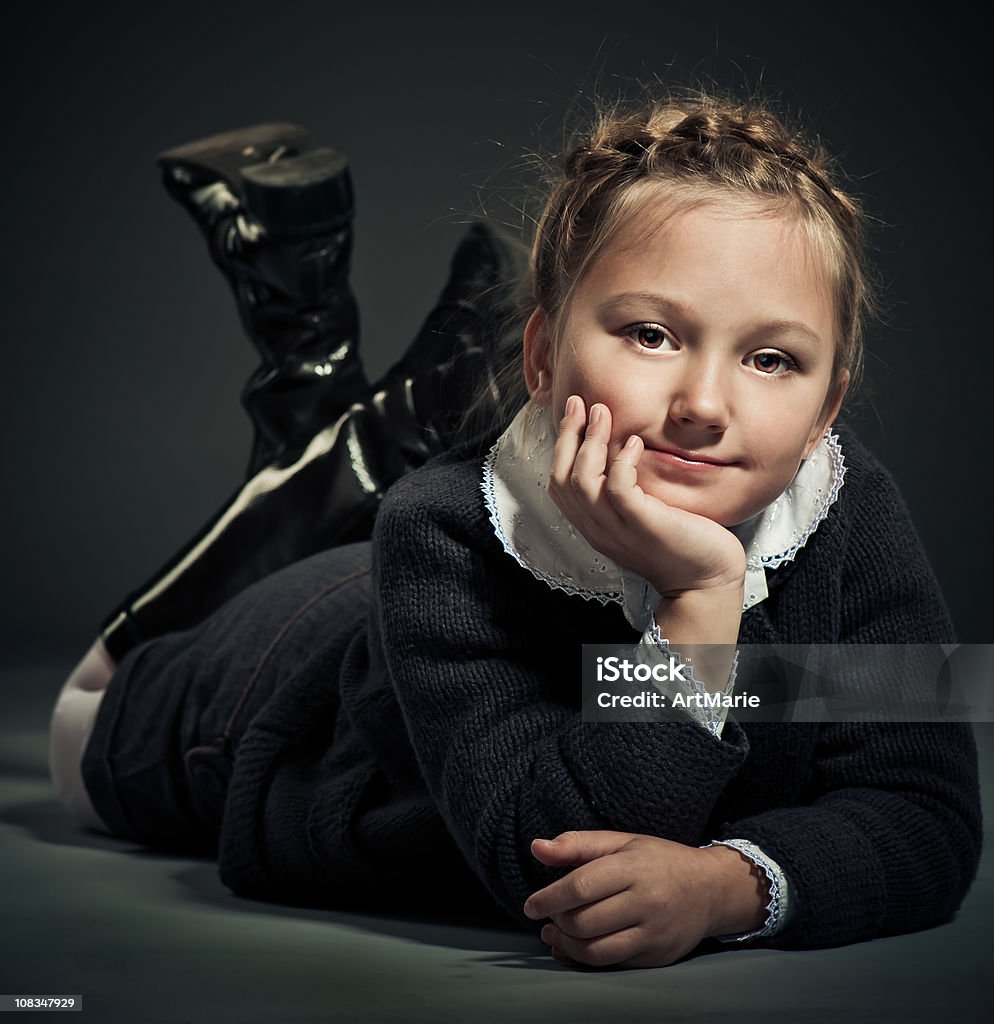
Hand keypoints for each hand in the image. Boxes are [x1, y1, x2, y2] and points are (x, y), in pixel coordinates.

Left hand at [523, 830, 766, 968]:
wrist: (710, 889)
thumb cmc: (658, 860)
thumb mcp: (620, 841)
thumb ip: (577, 844)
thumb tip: (537, 847)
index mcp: (633, 867)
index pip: (581, 886)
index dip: (549, 898)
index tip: (531, 905)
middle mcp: (646, 902)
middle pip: (585, 921)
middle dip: (557, 921)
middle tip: (548, 915)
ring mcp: (653, 933)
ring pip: (596, 950)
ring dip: (566, 945)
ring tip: (554, 934)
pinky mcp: (656, 956)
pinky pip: (611, 964)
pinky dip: (584, 959)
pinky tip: (572, 948)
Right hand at [547, 397, 744, 596]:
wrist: (707, 580)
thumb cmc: (681, 543)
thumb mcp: (642, 514)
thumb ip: (625, 491)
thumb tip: (621, 450)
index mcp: (594, 526)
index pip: (559, 484)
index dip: (562, 446)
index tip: (576, 413)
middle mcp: (598, 529)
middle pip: (562, 478)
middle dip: (568, 435)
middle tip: (581, 402)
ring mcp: (618, 529)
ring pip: (583, 481)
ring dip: (590, 442)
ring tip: (604, 412)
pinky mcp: (643, 525)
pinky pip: (618, 489)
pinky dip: (622, 461)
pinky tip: (635, 443)